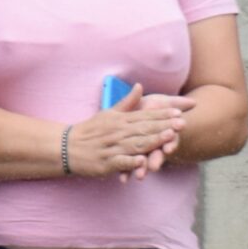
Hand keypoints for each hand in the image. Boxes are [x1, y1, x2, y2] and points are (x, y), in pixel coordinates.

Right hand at [68, 88, 185, 179]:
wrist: (66, 147)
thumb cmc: (90, 130)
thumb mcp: (108, 113)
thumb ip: (127, 102)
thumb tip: (140, 86)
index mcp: (119, 120)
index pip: (144, 116)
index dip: (162, 114)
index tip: (179, 112)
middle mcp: (117, 132)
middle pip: (143, 129)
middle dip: (163, 126)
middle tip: (182, 124)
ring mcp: (112, 147)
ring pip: (135, 144)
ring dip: (152, 141)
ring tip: (169, 138)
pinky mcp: (106, 162)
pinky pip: (120, 162)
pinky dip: (131, 162)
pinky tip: (142, 161)